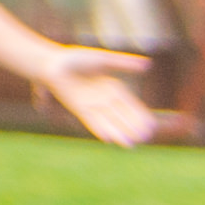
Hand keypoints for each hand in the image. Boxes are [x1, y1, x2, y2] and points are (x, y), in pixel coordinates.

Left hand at [39, 49, 162, 149]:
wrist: (53, 63)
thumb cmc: (78, 58)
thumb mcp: (103, 59)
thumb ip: (123, 63)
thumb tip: (148, 64)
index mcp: (114, 88)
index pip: (131, 104)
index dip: (141, 115)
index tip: (152, 126)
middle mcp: (105, 99)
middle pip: (121, 116)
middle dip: (132, 127)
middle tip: (145, 138)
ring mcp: (92, 105)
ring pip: (108, 121)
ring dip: (119, 133)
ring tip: (130, 145)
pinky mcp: (79, 109)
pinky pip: (91, 121)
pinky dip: (99, 129)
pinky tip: (108, 139)